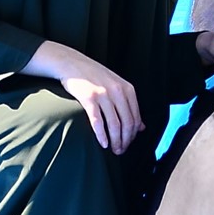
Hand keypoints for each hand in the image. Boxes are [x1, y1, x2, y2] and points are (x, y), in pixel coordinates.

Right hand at [14, 43, 143, 153]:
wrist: (72, 63)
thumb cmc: (94, 76)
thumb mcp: (117, 86)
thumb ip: (129, 105)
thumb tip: (142, 127)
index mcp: (128, 89)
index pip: (136, 118)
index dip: (133, 135)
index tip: (128, 144)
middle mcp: (118, 91)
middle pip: (127, 123)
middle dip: (126, 141)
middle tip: (121, 151)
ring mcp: (103, 94)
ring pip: (114, 124)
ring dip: (115, 141)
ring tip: (113, 150)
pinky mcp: (89, 98)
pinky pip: (98, 121)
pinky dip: (101, 135)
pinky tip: (103, 143)